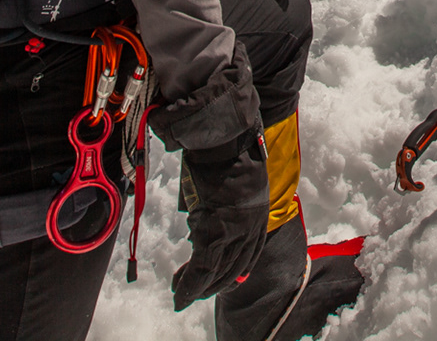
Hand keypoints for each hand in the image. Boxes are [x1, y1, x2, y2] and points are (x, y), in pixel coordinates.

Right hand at [172, 131, 270, 309]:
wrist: (226, 142)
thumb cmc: (227, 154)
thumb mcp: (238, 183)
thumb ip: (227, 205)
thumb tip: (205, 218)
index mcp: (257, 218)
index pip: (248, 257)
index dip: (233, 274)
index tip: (220, 283)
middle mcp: (250, 229)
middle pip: (233, 269)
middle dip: (213, 285)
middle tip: (193, 293)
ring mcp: (234, 232)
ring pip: (216, 273)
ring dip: (197, 289)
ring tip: (180, 295)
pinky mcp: (215, 232)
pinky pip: (202, 268)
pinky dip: (189, 285)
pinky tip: (179, 293)